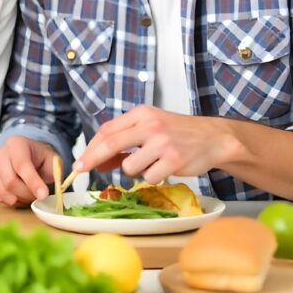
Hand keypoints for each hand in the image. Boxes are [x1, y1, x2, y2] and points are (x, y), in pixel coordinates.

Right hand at [0, 136, 56, 206]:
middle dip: (27, 194)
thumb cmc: (40, 158)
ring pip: (3, 192)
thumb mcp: (52, 160)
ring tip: (30, 195)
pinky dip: (11, 201)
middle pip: (10, 181)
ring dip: (20, 199)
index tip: (43, 195)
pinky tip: (20, 196)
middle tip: (39, 196)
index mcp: (15, 143)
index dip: (32, 182)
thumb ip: (52, 173)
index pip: (21, 165)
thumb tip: (43, 192)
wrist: (27, 155)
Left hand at [73, 105, 230, 183]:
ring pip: (129, 166)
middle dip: (92, 158)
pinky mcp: (174, 160)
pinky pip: (149, 177)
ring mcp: (162, 142)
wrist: (212, 137)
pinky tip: (164, 169)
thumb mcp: (149, 127)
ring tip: (150, 164)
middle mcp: (150, 125)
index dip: (91, 147)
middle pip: (111, 143)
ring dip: (133, 171)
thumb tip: (99, 159)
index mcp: (141, 114)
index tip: (80, 161)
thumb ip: (126, 140)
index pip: (107, 130)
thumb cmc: (177, 132)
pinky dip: (152, 177)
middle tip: (79, 169)